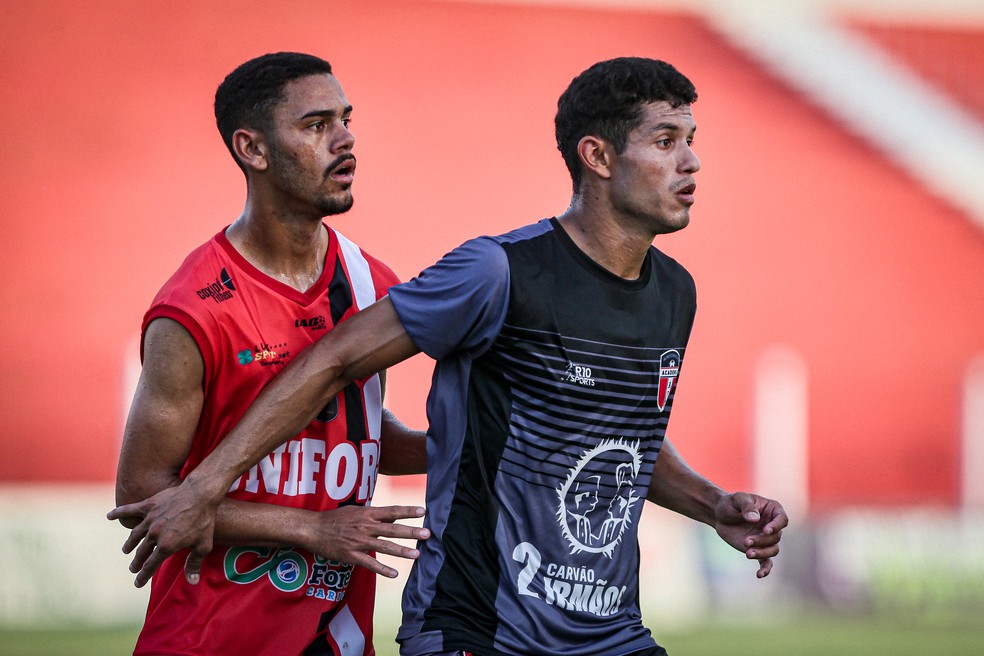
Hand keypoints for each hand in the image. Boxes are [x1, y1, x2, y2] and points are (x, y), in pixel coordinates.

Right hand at [107, 479, 218, 587]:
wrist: (201, 494)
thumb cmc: (205, 520)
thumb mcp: (203, 545)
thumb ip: (194, 564)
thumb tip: (192, 581)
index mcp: (166, 546)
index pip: (150, 566)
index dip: (143, 576)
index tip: (137, 583)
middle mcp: (154, 534)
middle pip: (142, 552)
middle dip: (137, 562)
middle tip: (133, 568)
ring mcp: (150, 519)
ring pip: (135, 535)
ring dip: (130, 544)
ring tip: (126, 550)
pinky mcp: (150, 505)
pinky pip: (130, 510)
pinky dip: (118, 513)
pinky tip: (109, 516)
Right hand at [301, 505, 430, 578]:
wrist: (314, 529)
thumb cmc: (336, 518)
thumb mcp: (356, 511)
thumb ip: (375, 515)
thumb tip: (393, 515)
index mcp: (367, 514)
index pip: (392, 511)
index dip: (407, 511)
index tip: (423, 511)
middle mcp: (366, 527)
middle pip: (392, 529)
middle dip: (411, 532)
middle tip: (427, 534)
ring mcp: (359, 542)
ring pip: (384, 547)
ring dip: (402, 551)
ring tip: (417, 554)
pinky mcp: (352, 555)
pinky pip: (370, 563)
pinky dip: (383, 569)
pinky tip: (394, 574)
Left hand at [713, 492, 787, 577]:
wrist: (719, 515)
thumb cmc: (730, 503)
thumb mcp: (737, 499)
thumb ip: (747, 506)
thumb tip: (755, 519)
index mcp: (772, 510)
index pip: (782, 519)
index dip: (776, 526)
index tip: (766, 530)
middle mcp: (772, 525)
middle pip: (776, 537)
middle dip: (762, 541)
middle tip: (746, 541)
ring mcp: (766, 539)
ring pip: (772, 550)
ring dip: (762, 553)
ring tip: (747, 553)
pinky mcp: (758, 549)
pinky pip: (766, 562)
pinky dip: (765, 569)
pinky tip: (759, 575)